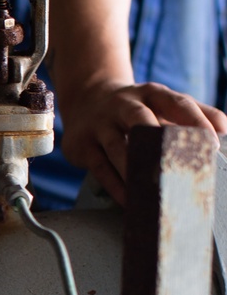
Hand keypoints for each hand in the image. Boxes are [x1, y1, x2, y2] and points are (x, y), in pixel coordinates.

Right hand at [60, 78, 226, 202]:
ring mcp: (101, 123)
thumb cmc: (136, 109)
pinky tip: (131, 200)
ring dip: (134, 170)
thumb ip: (197, 115)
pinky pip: (101, 168)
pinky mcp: (82, 144)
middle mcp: (125, 104)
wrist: (87, 100)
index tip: (212, 143)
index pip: (179, 104)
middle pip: (141, 121)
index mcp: (153, 94)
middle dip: (158, 144)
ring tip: (151, 192)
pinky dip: (117, 186)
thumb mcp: (165, 104)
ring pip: (117, 147)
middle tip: (176, 167)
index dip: (196, 122)